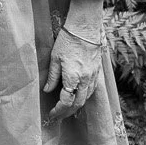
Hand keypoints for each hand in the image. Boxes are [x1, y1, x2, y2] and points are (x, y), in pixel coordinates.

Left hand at [44, 0, 110, 119]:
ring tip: (66, 109)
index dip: (58, 110)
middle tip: (58, 116)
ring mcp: (93, 76)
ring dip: (76, 106)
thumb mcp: (55, 58)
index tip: (52, 113)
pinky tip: (78, 97)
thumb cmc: (67, 40)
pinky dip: (84, 97)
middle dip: (67, 112)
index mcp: (73, 77)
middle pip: (78, 104)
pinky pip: (91, 90)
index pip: (66, 101)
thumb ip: (52, 77)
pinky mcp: (97, 72)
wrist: (85, 28)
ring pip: (86, 98)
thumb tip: (48, 90)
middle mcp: (85, 79)